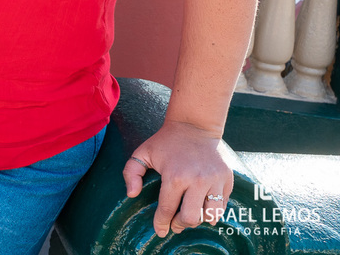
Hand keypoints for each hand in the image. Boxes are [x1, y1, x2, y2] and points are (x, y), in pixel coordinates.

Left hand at [123, 120, 233, 236]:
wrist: (194, 127)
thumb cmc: (165, 142)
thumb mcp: (142, 153)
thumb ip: (131, 173)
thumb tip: (132, 195)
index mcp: (175, 176)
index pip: (167, 209)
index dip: (161, 223)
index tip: (160, 231)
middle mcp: (197, 180)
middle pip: (191, 218)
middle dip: (180, 225)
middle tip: (174, 224)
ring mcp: (215, 180)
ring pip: (209, 216)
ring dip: (198, 220)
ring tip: (189, 215)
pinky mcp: (227, 180)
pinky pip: (222, 206)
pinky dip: (212, 212)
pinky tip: (202, 208)